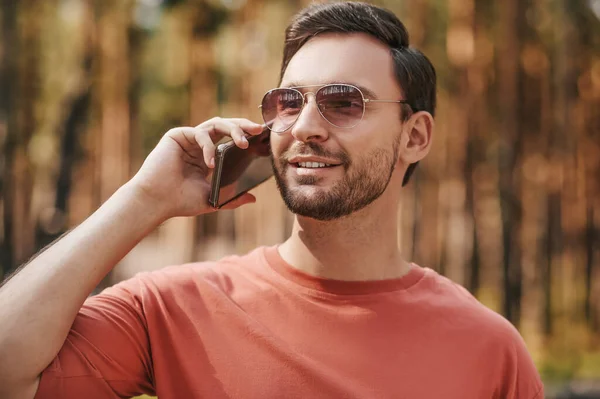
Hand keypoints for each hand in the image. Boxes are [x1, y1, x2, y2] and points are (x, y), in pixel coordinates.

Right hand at [129, 117, 264, 218]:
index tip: (264, 138)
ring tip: (243, 143)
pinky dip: (209, 148)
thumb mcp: (213, 201)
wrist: (156, 202)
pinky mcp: (178, 135)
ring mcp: (189, 138)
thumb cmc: (181, 202)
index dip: (247, 136)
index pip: (231, 140)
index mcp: (208, 156)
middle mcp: (200, 144)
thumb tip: (253, 198)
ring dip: (233, 130)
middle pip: (226, 126)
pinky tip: (210, 164)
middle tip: (259, 130)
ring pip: (216, 124)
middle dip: (244, 126)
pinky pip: (200, 134)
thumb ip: (232, 199)